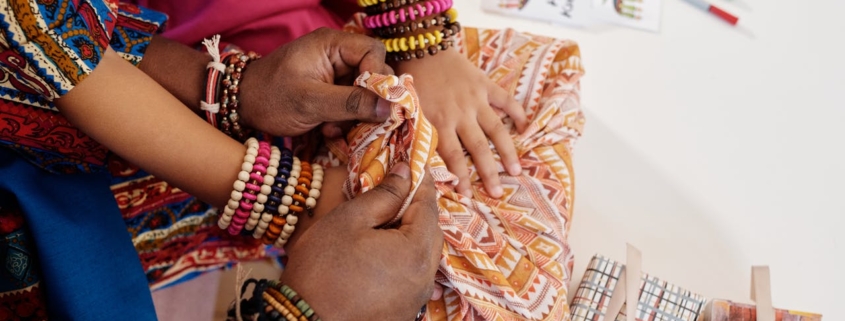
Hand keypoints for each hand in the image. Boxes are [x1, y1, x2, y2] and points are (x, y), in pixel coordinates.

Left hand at [239, 28, 393, 136]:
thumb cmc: (271, 98)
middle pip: (373, 74)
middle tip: (356, 121)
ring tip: (333, 129)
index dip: (377, 77)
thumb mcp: (311, 102)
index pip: (373, 52)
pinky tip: (327, 130)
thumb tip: (390, 108)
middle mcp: (337, 55)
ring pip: (365, 93)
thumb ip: (351, 103)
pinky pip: (352, 104)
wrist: (243, 108)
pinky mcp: (331, 91)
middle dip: (367, 101)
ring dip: (354, 115)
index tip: (371, 102)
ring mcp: (334, 73)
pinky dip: (345, 120)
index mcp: (331, 44)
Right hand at [279, 163, 442, 320]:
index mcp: (415, 252)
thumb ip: (384, 194)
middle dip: (418, 209)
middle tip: (398, 191)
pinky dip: (405, 260)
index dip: (421, 182)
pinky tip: (382, 253)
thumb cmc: (321, 268)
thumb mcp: (349, 219)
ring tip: (387, 221)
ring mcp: (416, 299)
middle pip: (431, 233)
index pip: (428, 206)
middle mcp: (425, 278)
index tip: (414, 164)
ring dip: (412, 235)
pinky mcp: (404, 313)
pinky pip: (413, 278)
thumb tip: (407, 172)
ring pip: (424, 257)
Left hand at [395, 49, 527, 197]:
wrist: (422, 48)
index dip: (461, 178)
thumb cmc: (411, 81)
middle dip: (489, 173)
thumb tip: (415, 163)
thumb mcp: (406, 110)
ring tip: (516, 171)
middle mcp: (460, 114)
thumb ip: (414, 134)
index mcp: (438, 122)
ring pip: (496, 130)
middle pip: (478, 149)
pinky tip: (526, 127)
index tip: (468, 196)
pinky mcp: (485, 84)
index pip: (452, 157)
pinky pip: (505, 100)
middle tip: (499, 193)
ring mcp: (476, 99)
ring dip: (508, 151)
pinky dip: (517, 113)